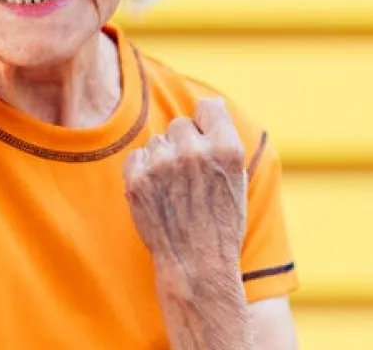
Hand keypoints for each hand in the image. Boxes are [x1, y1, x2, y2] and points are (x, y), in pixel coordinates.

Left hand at [123, 98, 247, 278]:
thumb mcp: (236, 180)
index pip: (209, 106)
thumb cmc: (220, 225)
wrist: (197, 266)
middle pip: (180, 124)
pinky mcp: (137, 179)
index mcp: (227, 149)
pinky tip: (157, 195)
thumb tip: (206, 108)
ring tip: (175, 192)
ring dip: (162, 160)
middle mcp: (195, 151)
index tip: (204, 138)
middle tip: (189, 177)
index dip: (205, 122)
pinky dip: (142, 172)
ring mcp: (163, 164)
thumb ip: (221, 144)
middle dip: (182, 144)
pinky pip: (136, 157)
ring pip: (157, 142)